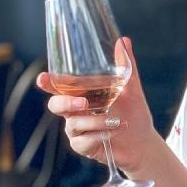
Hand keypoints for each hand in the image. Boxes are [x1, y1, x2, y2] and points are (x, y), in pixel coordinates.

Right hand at [37, 37, 161, 172]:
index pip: (59, 86)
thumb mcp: (132, 88)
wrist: (143, 142)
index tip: (43, 78)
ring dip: (95, 121)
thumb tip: (123, 40)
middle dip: (66, 103)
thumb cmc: (133, 113)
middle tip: (84, 103)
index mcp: (81, 94)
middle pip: (56, 105)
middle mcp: (75, 112)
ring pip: (73, 124)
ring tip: (117, 120)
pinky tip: (115, 131)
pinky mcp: (84, 146)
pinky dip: (99, 136)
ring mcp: (78, 130)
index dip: (48, 82)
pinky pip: (82, 142)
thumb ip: (126, 66)